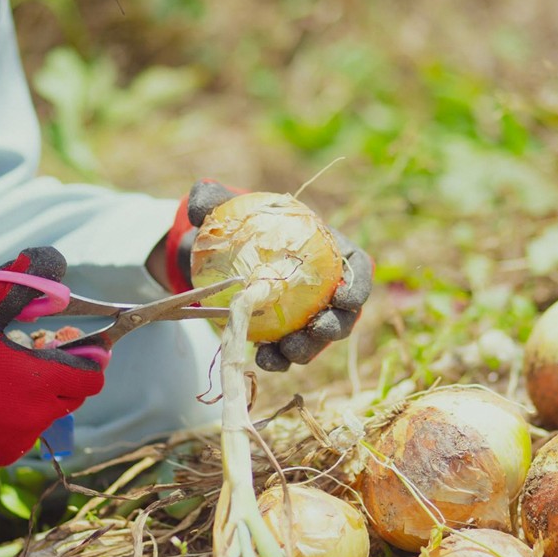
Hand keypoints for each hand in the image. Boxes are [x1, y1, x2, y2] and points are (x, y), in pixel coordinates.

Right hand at [0, 247, 107, 468]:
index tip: (71, 349)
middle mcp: (34, 416)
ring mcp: (16, 440)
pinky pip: (22, 434)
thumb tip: (46, 259)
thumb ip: (16, 283)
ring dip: (37, 398)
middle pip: (72, 396)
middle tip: (34, 358)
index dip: (87, 361)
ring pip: (47, 416)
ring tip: (4, 377)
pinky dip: (15, 418)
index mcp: (36, 380)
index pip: (91, 378)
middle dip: (62, 377)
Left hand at [164, 179, 373, 371]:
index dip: (358, 287)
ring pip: (317, 340)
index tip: (344, 297)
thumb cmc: (241, 226)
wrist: (224, 257)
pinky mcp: (287, 336)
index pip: (358, 271)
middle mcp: (327, 290)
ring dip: (305, 349)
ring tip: (284, 352)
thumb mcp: (227, 208)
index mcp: (331, 254)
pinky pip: (287, 352)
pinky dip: (278, 358)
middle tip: (316, 330)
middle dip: (334, 327)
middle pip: (344, 314)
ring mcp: (309, 317)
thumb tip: (198, 198)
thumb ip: (214, 200)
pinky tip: (260, 358)